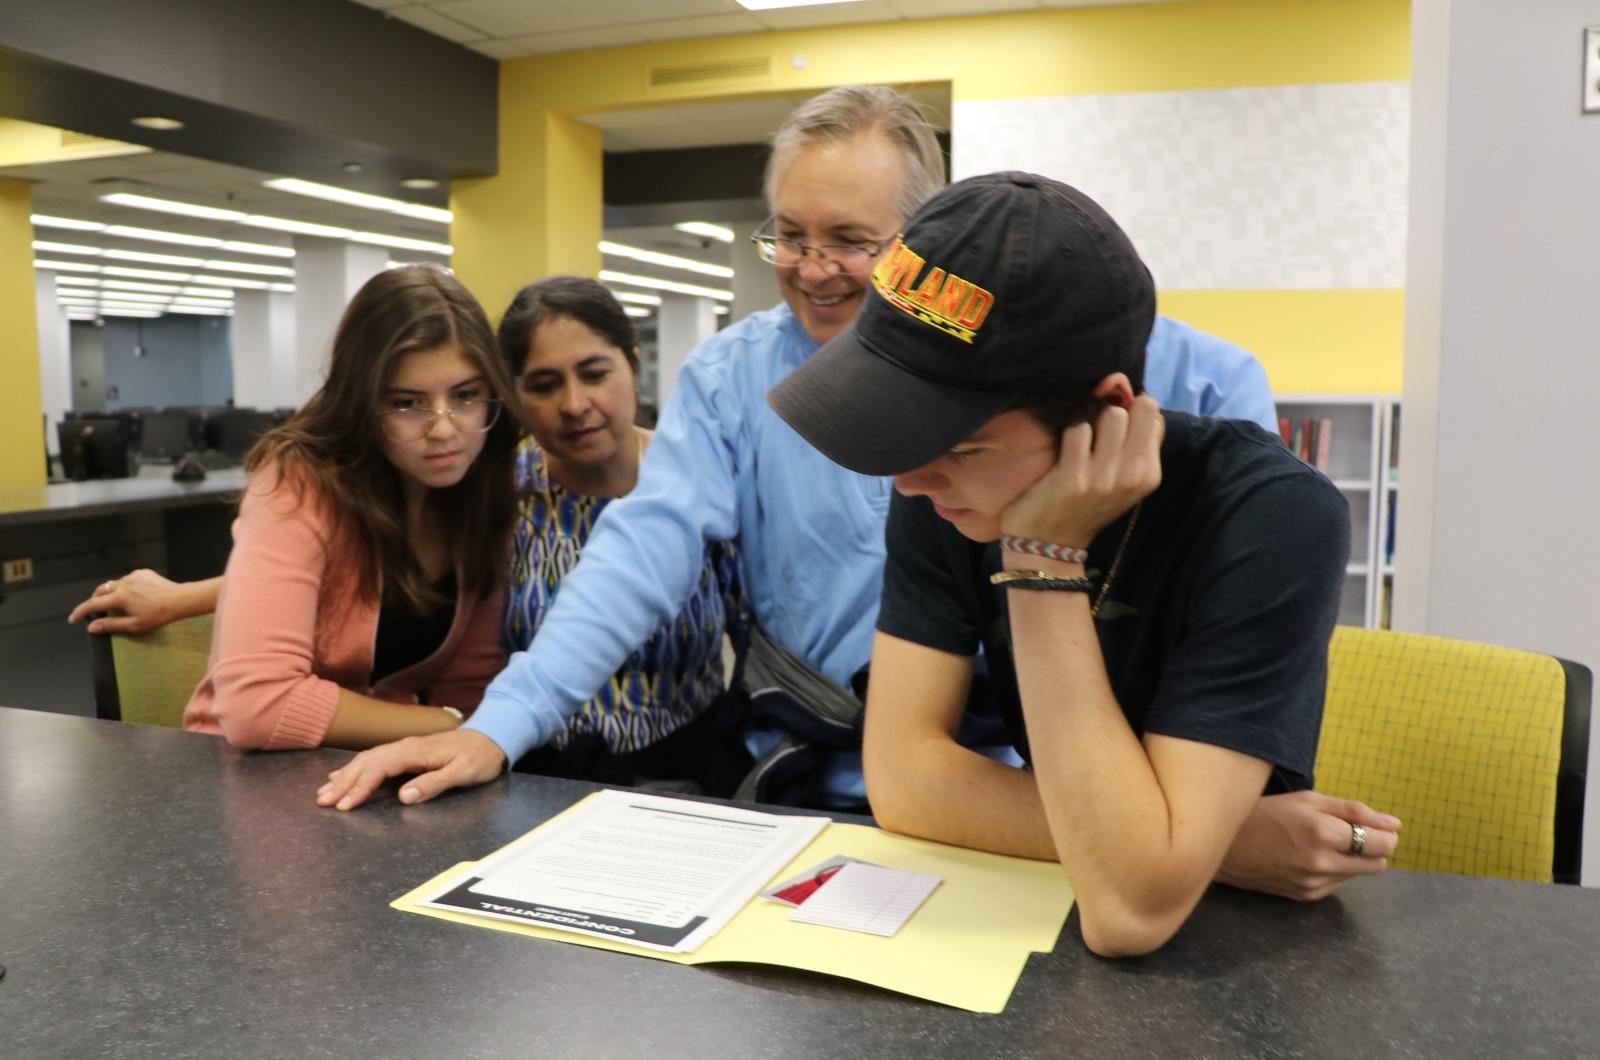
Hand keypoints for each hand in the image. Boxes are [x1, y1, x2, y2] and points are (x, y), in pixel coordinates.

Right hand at [68, 569, 186, 634]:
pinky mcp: (142, 572)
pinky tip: (133, 596)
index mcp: (121, 597)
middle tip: (95, 612)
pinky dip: (124, 587)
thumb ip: (111, 625)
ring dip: (110, 594)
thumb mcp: (135, 625)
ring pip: (113, 584)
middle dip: (94, 601)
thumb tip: (92, 627)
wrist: (180, 600)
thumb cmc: (160, 615)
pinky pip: (127, 580)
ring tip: (116, 605)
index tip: (73, 618)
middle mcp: (124, 583)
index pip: (93, 604)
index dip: (81, 612)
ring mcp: (133, 576)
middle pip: (100, 591)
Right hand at [316, 729, 505, 809]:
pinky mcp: (407, 752)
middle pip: (367, 763)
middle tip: (323, 802)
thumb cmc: (480, 757)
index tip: (345, 806)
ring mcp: (405, 748)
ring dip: (345, 776)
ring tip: (325, 792)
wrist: (492, 737)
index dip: (361, 787)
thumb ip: (434, 783)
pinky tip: (343, 776)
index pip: (380, 768)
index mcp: (416, 751)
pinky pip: (375, 759)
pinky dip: (356, 769)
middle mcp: (406, 746)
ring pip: (367, 760)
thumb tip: (404, 796)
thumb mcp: (464, 773)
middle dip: (344, 783)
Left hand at [1001, 395, 1163, 549]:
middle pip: (1138, 407)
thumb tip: (1127, 394)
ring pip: (1110, 414)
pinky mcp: (1074, 478)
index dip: (1132, 410)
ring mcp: (1104, 478)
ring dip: (1090, 422)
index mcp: (1150, 474)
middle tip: (1097, 434)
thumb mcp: (1123, 480)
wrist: (1049, 545)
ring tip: (1080, 446)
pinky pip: (1076, 429)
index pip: (1154, 415)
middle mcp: (1134, 475)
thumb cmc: (1085, 505)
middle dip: (1115, 412)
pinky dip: (1067, 436)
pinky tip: (1063, 456)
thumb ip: (1133, 442)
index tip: (1114, 425)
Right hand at [1217, 790, 1401, 900]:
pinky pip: (1336, 883)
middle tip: (1351, 833)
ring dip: (1351, 858)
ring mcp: (1313, 884)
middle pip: (1377, 864)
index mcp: (1323, 833)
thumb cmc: (1265, 813)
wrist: (1224, 845)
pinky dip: (1333, 869)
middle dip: (1373, 848)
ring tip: (1323, 842)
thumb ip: (1354, 811)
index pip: (1382, 844)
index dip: (1386, 835)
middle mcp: (1321, 863)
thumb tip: (1395, 824)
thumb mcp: (1307, 800)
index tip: (1379, 827)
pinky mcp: (1306, 896)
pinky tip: (1309, 856)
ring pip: (1357, 874)